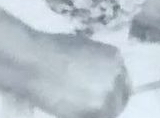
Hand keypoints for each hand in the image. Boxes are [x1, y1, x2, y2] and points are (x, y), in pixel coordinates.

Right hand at [0, 9, 130, 117]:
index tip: (104, 94)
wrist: (36, 61)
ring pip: (110, 111)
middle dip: (110, 102)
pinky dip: (86, 115)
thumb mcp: (85, 48)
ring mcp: (108, 94)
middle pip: (121, 97)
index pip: (123, 80)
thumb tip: (99, 75)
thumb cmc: (54, 49)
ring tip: (80, 106)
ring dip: (99, 111)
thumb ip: (99, 62)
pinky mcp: (95, 110)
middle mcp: (116, 75)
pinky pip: (95, 117)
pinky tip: (73, 110)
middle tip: (93, 105)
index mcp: (115, 57)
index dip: (113, 89)